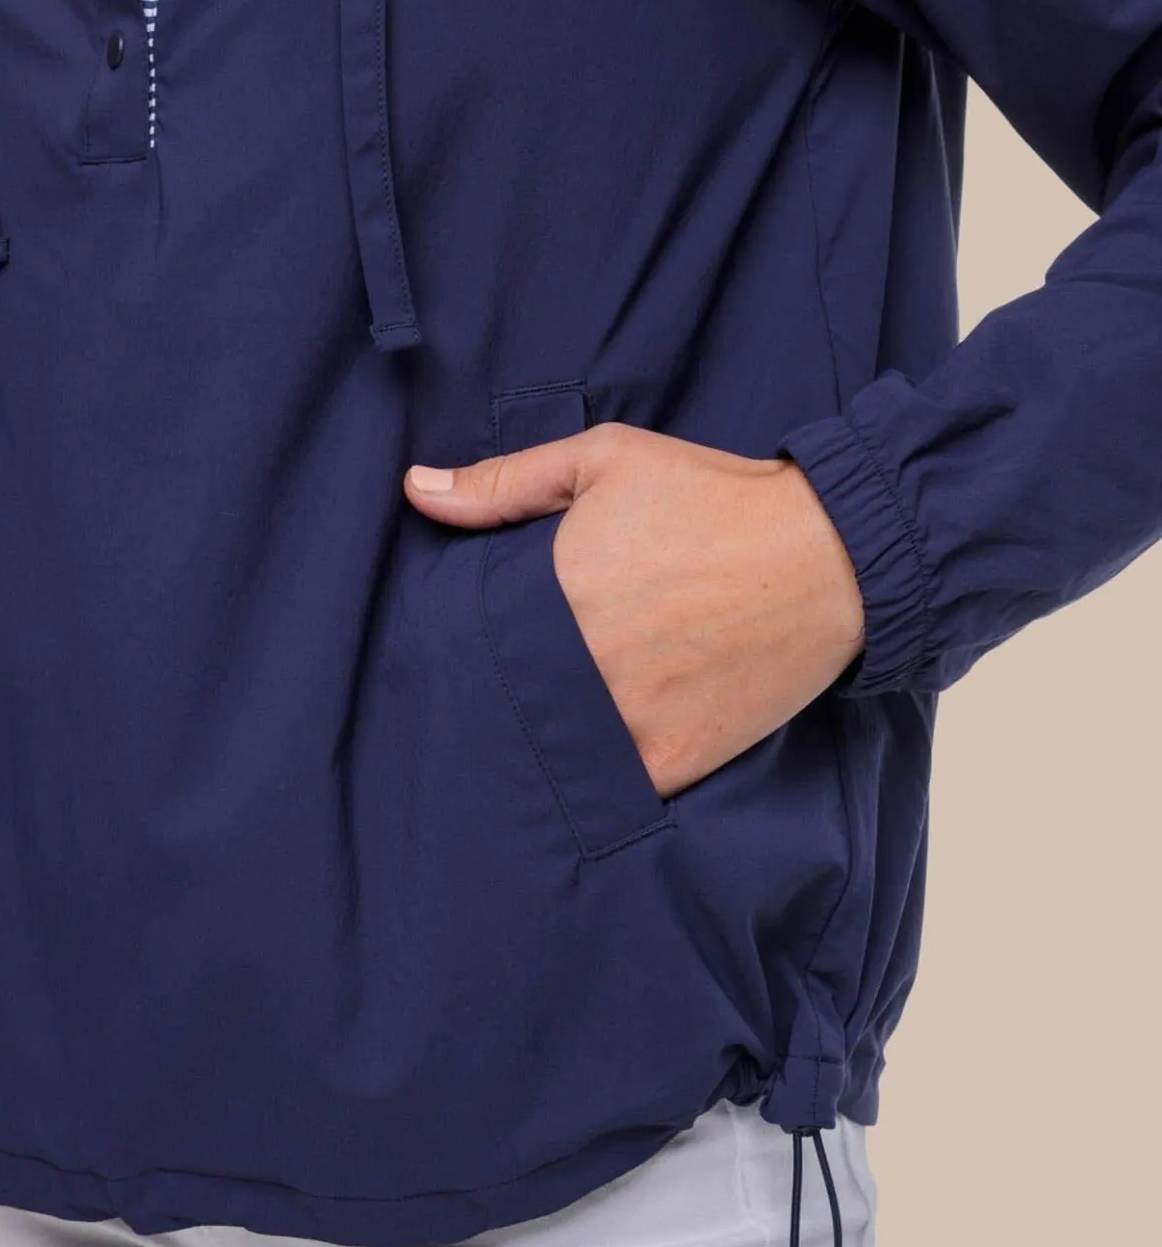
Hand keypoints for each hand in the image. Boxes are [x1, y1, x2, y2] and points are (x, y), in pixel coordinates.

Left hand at [405, 424, 864, 796]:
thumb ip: (505, 483)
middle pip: (508, 700)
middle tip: (524, 678)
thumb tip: (416, 489)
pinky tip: (608, 740)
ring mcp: (629, 722)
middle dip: (508, 690)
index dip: (472, 644)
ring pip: (554, 749)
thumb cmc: (715, 499)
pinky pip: (613, 785)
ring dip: (550, 736)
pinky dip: (603, 771)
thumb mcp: (606, 462)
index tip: (479, 642)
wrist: (831, 556)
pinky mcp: (674, 762)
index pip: (469, 642)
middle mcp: (584, 667)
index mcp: (555, 593)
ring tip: (560, 712)